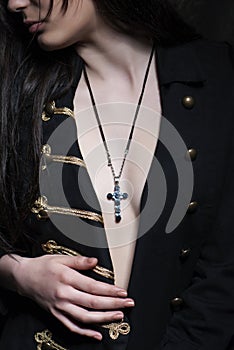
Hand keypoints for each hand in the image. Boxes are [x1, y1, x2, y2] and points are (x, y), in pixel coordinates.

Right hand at [13, 254, 133, 339]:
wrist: (24, 278)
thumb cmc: (43, 266)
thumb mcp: (61, 258)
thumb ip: (79, 261)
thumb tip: (96, 261)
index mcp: (67, 278)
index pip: (93, 286)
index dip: (109, 291)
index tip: (123, 292)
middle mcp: (64, 294)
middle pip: (92, 302)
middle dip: (113, 304)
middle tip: (128, 304)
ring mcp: (60, 307)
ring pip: (85, 317)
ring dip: (103, 318)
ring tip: (118, 316)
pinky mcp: (56, 315)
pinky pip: (71, 327)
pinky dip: (85, 333)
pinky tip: (97, 335)